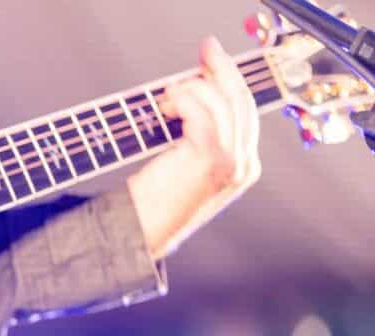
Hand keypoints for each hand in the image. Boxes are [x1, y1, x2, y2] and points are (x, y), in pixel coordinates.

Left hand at [127, 36, 261, 258]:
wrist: (142, 233)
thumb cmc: (153, 205)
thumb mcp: (185, 169)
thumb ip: (198, 140)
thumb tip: (188, 98)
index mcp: (243, 168)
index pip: (245, 112)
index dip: (230, 82)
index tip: (213, 62)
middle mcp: (244, 166)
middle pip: (242, 101)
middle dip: (223, 70)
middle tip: (207, 49)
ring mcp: (231, 164)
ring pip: (223, 103)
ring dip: (192, 89)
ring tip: (167, 96)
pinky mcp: (210, 160)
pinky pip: (202, 112)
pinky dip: (183, 99)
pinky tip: (167, 102)